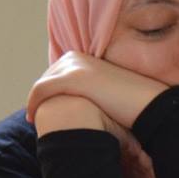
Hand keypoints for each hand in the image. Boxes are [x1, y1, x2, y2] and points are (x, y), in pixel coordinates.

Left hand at [25, 51, 166, 132]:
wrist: (146, 104)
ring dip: (35, 101)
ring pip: (42, 84)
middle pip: (47, 78)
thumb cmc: (131, 104)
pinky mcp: (72, 79)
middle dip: (40, 97)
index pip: (56, 74)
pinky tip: (32, 118)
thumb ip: (91, 92)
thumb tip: (83, 105)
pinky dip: (33, 103)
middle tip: (36, 116)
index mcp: (84, 58)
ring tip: (34, 119)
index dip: (48, 92)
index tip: (44, 109)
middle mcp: (76, 58)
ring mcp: (73, 67)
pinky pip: (42, 90)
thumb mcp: (107, 92)